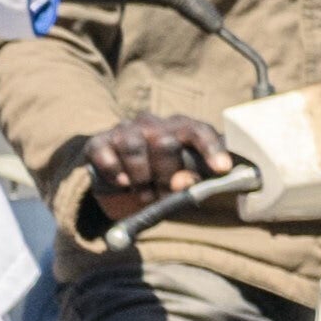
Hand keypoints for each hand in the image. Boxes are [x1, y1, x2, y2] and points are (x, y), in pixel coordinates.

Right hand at [67, 113, 239, 222]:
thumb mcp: (180, 184)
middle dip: (167, 175)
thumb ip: (189, 183)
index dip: (211, 149)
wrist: (118, 186)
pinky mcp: (98, 142)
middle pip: (164, 143)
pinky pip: (105, 154)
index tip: (221, 169)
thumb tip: (184, 184)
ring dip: (140, 178)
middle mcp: (153, 124)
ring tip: (144, 195)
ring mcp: (124, 130)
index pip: (199, 131)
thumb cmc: (159, 181)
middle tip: (165, 197)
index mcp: (180, 128)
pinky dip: (114, 172)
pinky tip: (121, 183)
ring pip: (134, 148)